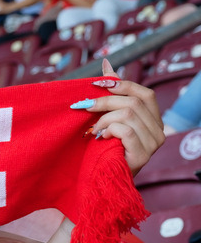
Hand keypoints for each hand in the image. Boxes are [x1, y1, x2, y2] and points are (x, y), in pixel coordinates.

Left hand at [81, 60, 164, 174]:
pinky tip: (100, 138)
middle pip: (134, 102)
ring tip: (93, 130)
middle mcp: (159, 131)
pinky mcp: (143, 155)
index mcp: (153, 119)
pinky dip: (108, 130)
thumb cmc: (103, 147)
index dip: (121, 85)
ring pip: (128, 114)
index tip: (96, 84)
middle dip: (104, 101)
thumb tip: (107, 65)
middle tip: (83, 106)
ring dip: (103, 119)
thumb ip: (111, 93)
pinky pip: (125, 130)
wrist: (100, 178)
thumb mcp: (108, 117)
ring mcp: (153, 144)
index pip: (144, 93)